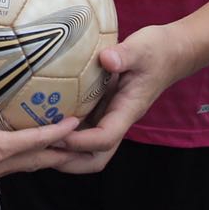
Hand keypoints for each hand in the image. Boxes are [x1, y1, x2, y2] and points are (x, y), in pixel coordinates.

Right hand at [0, 59, 85, 209]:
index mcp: (2, 148)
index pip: (40, 139)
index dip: (61, 131)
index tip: (78, 122)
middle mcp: (4, 162)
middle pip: (43, 158)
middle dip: (65, 152)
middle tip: (83, 146)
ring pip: (29, 164)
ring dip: (47, 157)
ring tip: (59, 149)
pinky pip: (13, 165)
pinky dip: (25, 158)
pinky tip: (18, 151)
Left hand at [52, 23, 183, 172]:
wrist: (171, 52)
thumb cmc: (157, 50)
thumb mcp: (142, 48)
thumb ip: (125, 54)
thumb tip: (107, 59)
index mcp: (127, 111)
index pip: (104, 138)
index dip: (80, 141)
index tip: (58, 130)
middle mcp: (116, 119)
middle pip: (96, 157)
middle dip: (69, 161)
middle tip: (40, 150)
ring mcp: (109, 116)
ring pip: (88, 148)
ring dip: (64, 151)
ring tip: (37, 141)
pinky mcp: (102, 108)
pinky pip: (83, 128)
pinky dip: (64, 131)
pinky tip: (43, 119)